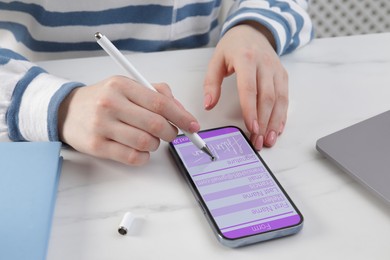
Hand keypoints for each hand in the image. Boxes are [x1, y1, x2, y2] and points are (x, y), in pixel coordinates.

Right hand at [58, 76, 199, 165]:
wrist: (66, 111)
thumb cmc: (103, 99)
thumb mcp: (127, 86)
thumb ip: (157, 93)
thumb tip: (181, 112)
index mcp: (121, 85)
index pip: (160, 103)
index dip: (181, 116)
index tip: (193, 125)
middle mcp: (110, 104)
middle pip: (155, 124)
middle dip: (171, 132)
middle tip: (171, 133)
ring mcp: (102, 126)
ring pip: (145, 142)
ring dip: (156, 145)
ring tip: (150, 140)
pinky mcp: (97, 146)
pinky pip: (132, 157)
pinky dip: (143, 157)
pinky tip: (140, 150)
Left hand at [203, 22, 287, 149]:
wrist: (253, 31)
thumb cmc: (233, 47)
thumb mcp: (216, 60)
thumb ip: (211, 83)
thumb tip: (209, 104)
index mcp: (246, 59)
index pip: (249, 88)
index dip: (251, 110)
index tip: (250, 127)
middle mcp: (265, 64)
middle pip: (267, 97)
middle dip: (263, 122)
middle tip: (258, 141)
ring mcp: (276, 70)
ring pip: (280, 100)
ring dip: (275, 122)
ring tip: (268, 139)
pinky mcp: (283, 76)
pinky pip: (285, 97)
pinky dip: (282, 115)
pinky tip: (277, 128)